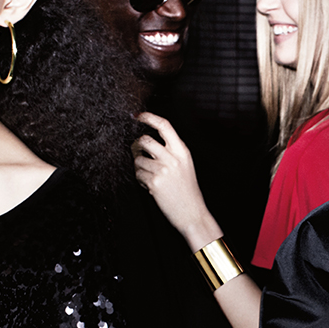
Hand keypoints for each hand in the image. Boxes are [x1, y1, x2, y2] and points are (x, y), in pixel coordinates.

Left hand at [132, 112, 221, 249]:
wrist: (192, 212)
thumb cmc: (187, 190)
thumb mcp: (184, 165)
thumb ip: (170, 151)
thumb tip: (145, 141)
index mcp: (182, 151)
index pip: (164, 125)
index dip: (148, 117)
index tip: (137, 115)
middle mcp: (173, 157)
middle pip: (145, 140)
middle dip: (136, 146)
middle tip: (138, 152)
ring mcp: (163, 169)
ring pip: (138, 159)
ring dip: (139, 168)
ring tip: (150, 177)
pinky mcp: (154, 182)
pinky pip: (138, 174)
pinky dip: (140, 180)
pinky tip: (152, 186)